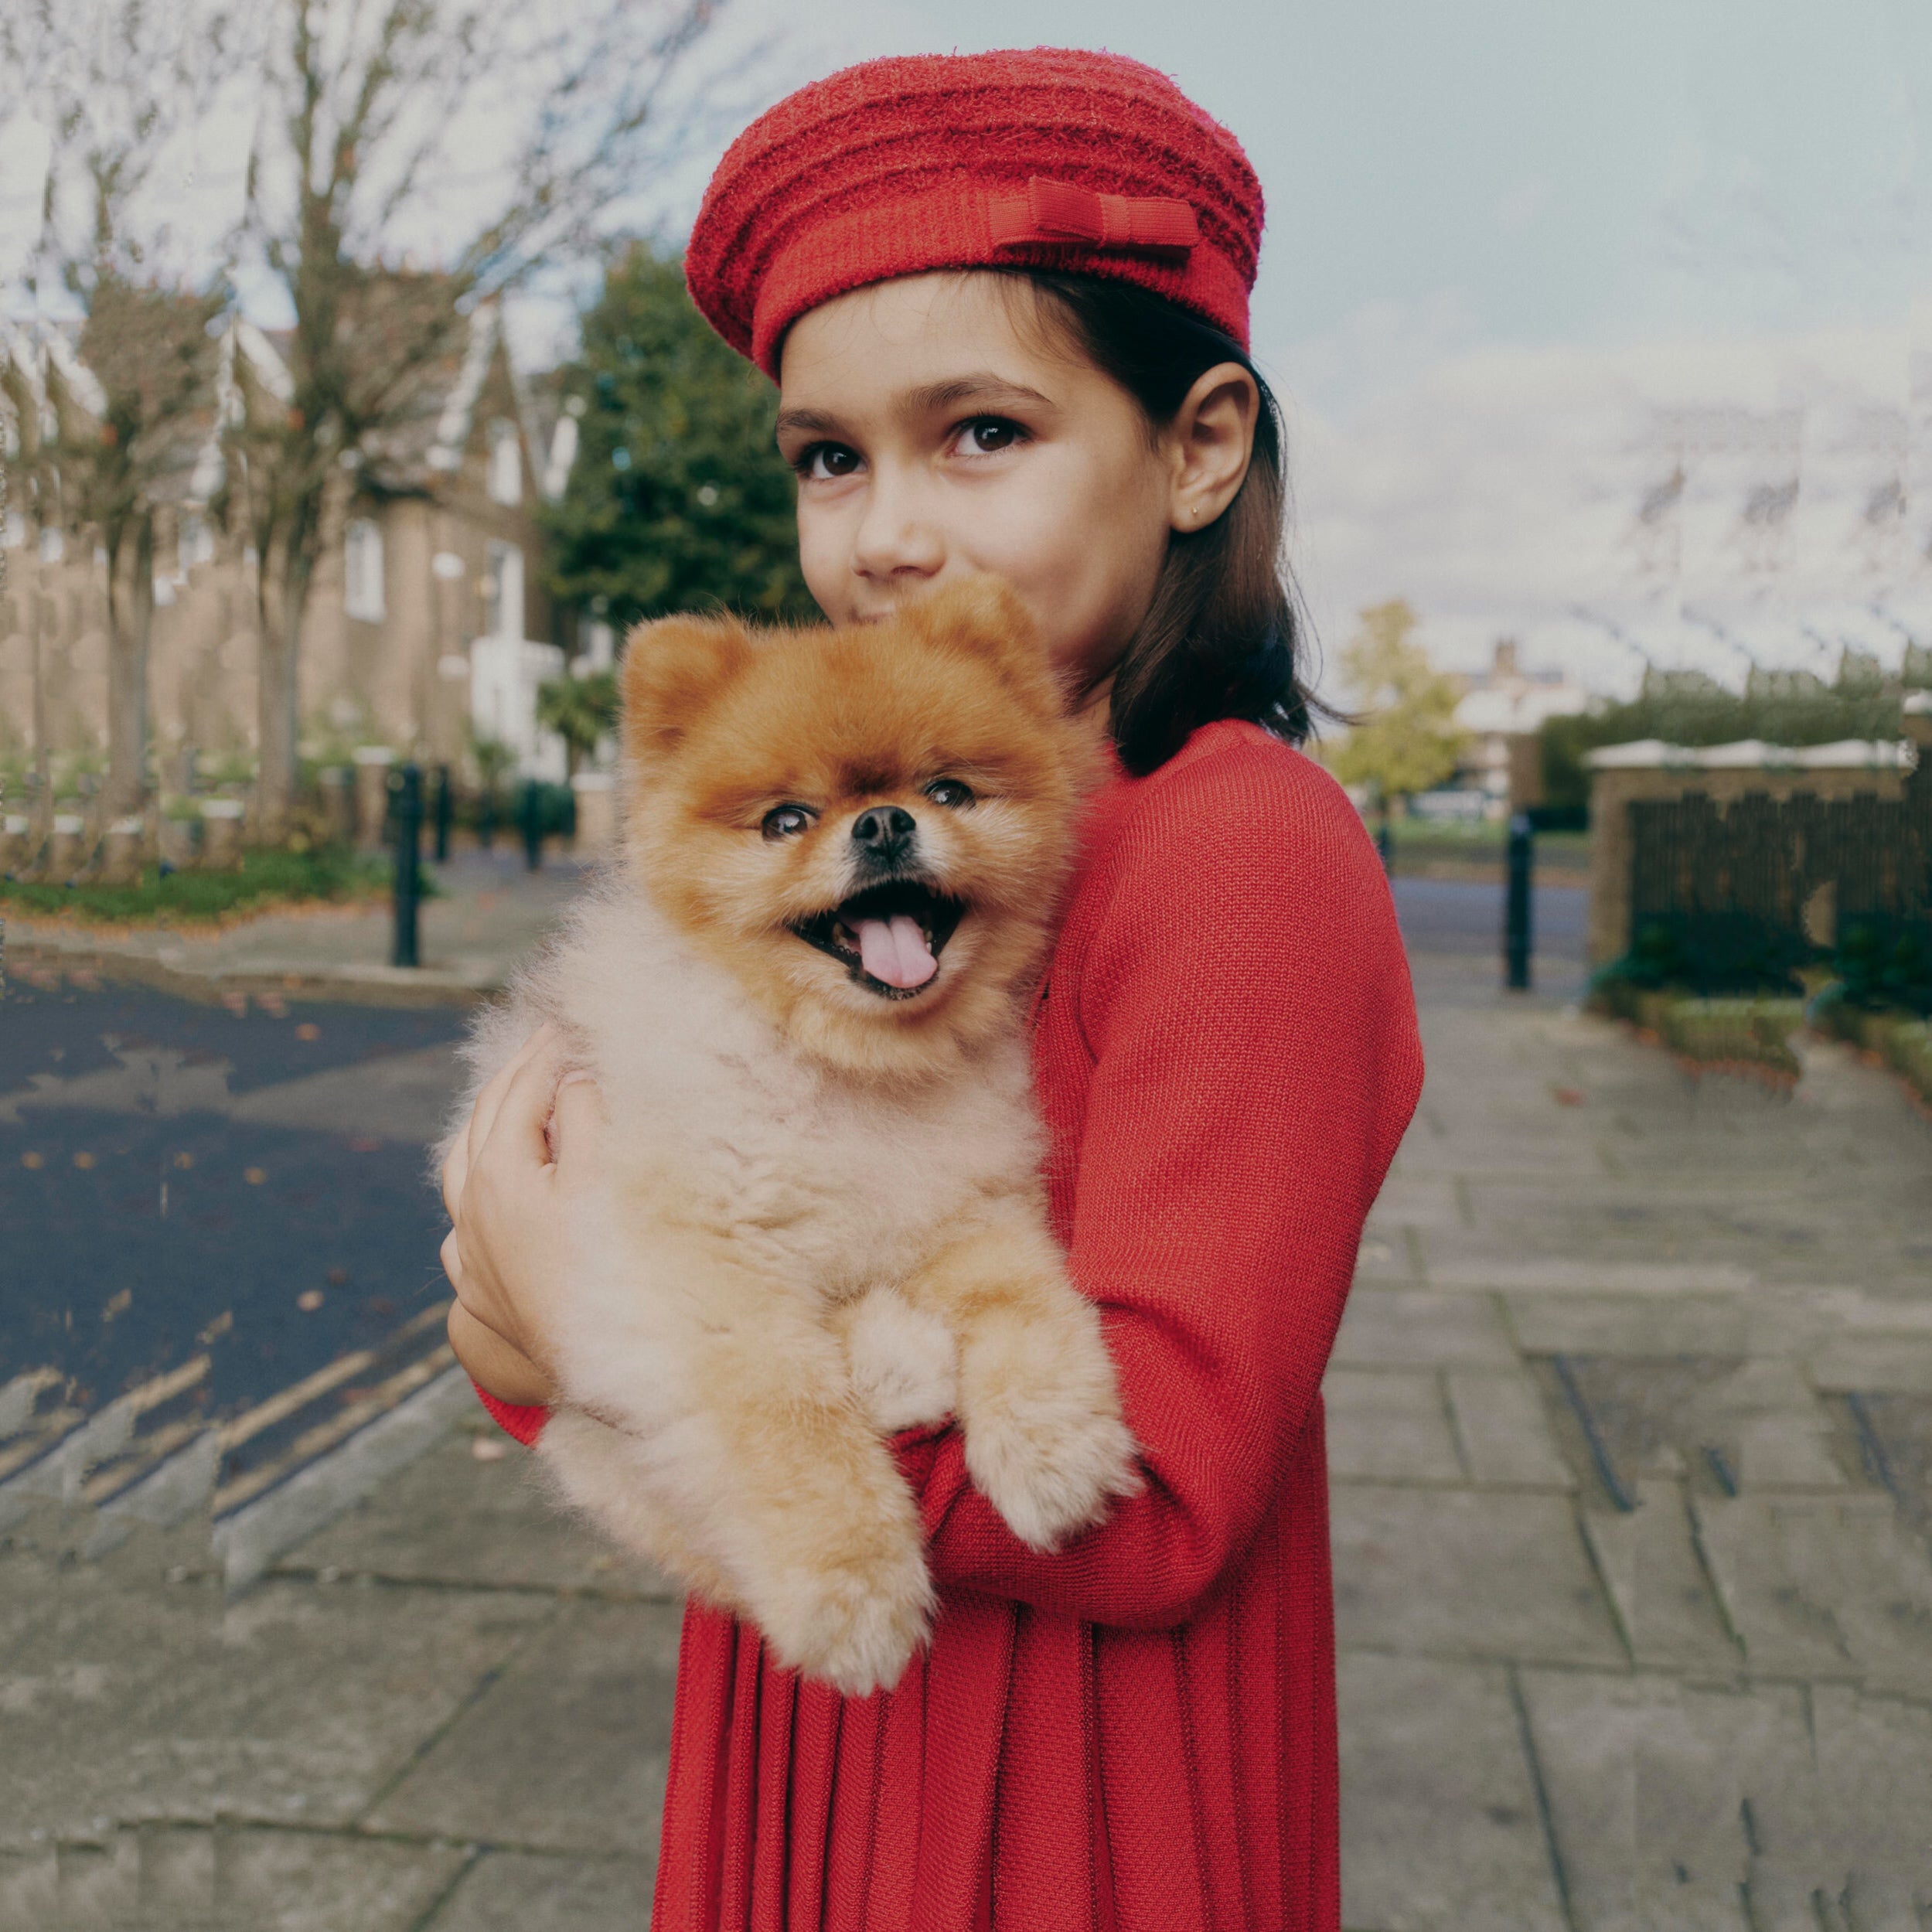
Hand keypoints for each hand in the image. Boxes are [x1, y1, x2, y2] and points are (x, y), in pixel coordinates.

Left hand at [438, 1025, 608, 1407]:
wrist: (606, 1374)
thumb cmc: (617, 1271)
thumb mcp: (608, 1179)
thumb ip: (585, 1116)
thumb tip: (570, 1075)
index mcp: (500, 1177)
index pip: (520, 1092)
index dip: (547, 1052)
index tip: (570, 1021)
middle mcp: (472, 1214)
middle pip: (484, 1122)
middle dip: (516, 1075)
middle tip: (547, 1040)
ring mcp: (471, 1256)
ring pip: (460, 1170)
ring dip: (487, 1125)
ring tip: (512, 1099)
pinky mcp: (480, 1291)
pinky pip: (462, 1221)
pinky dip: (476, 1184)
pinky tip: (491, 1188)